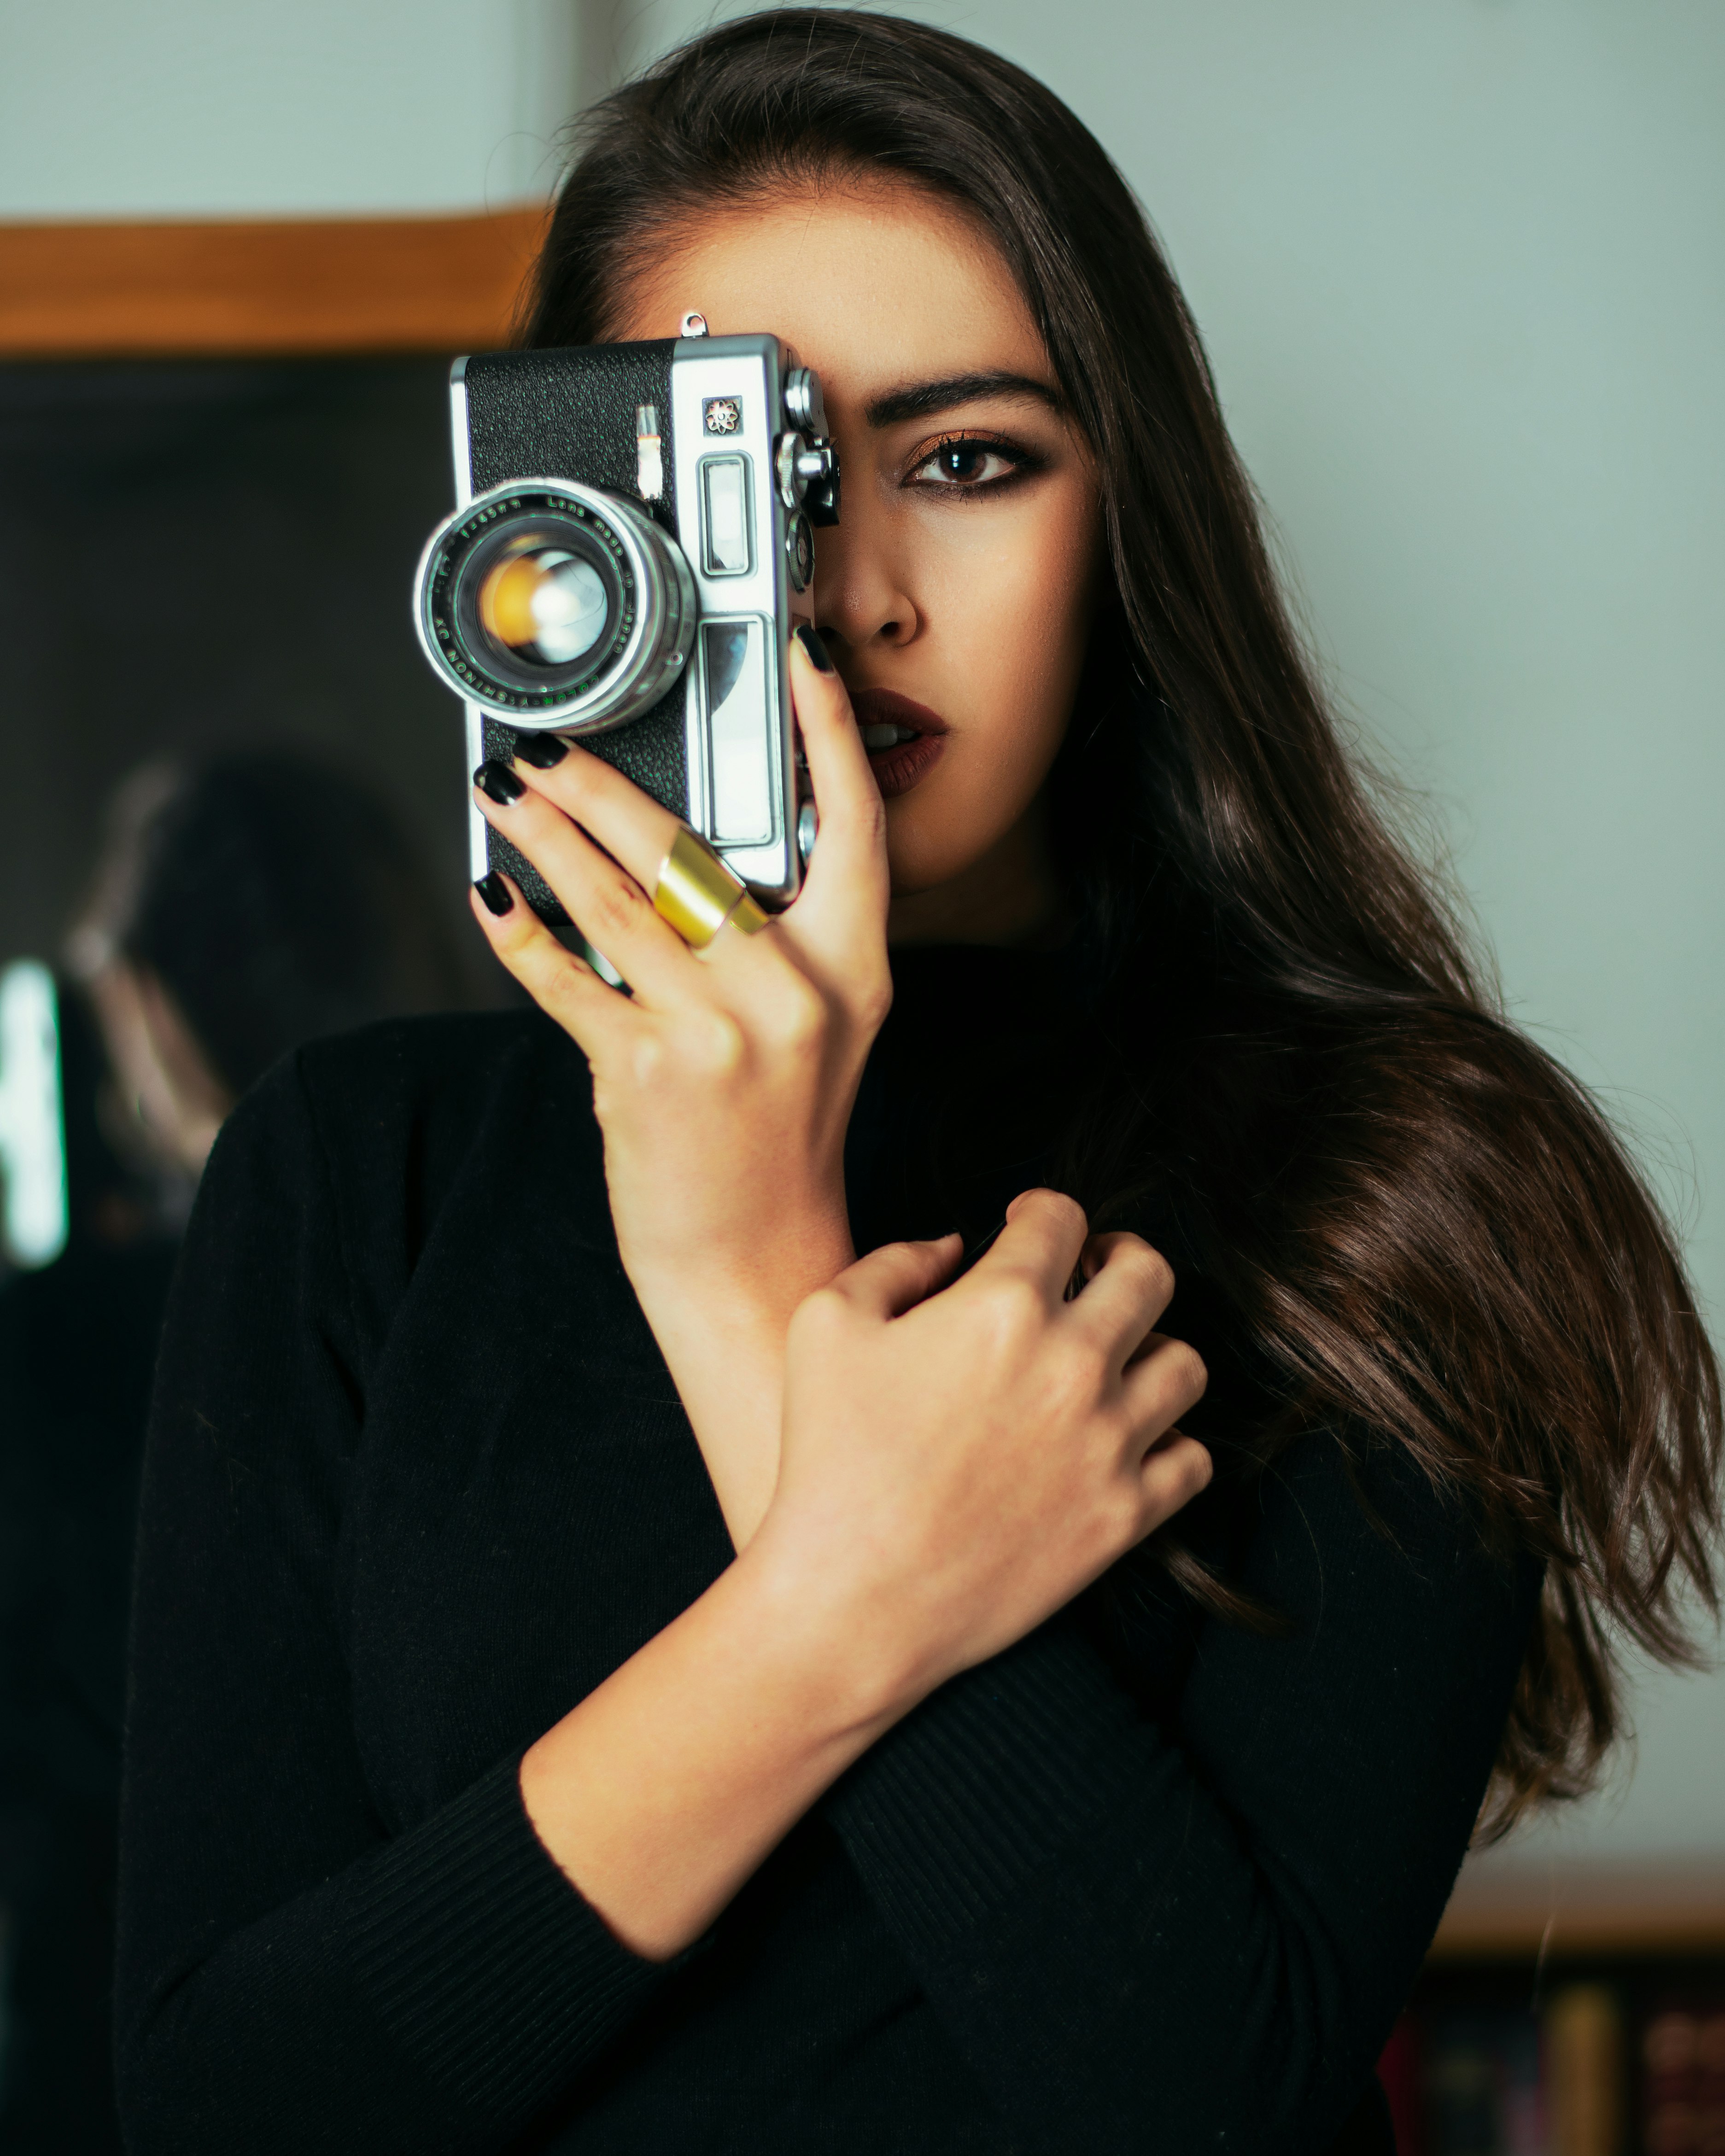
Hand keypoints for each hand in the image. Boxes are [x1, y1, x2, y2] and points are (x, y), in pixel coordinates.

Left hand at [469, 633, 888, 1540]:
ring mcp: (723, 1033)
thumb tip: (684, 852)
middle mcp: (796, 995)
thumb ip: (776, 941)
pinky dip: (522, 934)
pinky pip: (571, 980)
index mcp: (853, 973)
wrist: (755, 1258)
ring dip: (547, 839)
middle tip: (550, 747)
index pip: (854, 828)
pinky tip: (493, 895)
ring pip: (621, 902)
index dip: (828, 737)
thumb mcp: (815, 1030)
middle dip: (607, 788)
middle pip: (697, 852)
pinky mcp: (648, 1072)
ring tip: (504, 796)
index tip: (799, 661)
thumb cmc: (778, 1137)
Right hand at [518, 1186, 1210, 1960]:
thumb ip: (894, 1261)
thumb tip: (954, 1244)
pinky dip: (1169, 1443)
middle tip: (1091, 1274)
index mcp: (1003, 1305)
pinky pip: (1192, 1459)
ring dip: (1151, 1349)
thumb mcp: (825, 1323)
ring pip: (1185, 1365)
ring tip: (1115, 1359)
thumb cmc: (825, 1457)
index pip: (1061, 1217)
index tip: (1025, 1227)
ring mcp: (1108, 1442)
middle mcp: (1073, 1363)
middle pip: (1148, 1274)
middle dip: (1119, 1258)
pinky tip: (1126, 1439)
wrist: (850, 1598)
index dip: (1040, 1212)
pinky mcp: (1124, 1516)